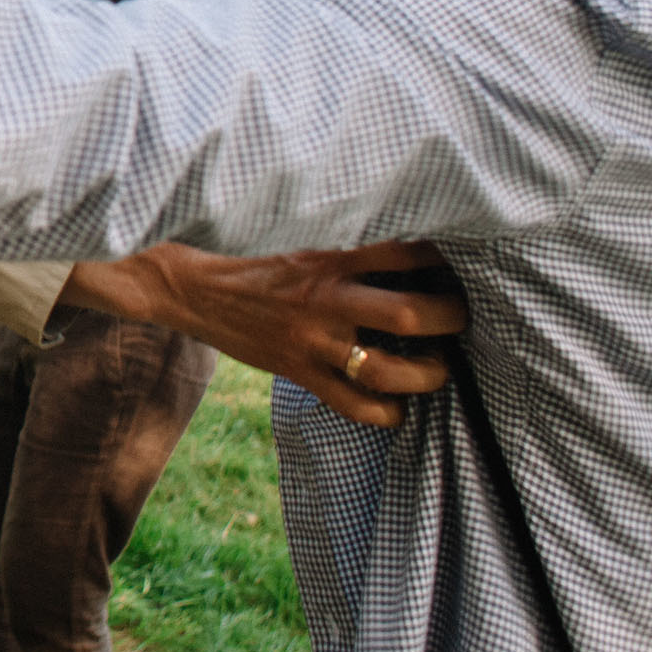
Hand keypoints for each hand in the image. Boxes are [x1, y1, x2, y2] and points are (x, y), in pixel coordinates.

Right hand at [63, 240, 465, 427]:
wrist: (192, 288)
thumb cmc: (253, 259)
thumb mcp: (300, 238)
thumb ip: (346, 244)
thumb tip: (403, 245)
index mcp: (329, 256)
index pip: (406, 252)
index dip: (442, 259)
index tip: (455, 264)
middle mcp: (327, 298)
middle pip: (411, 314)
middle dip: (451, 318)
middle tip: (460, 317)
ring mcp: (313, 340)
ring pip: (389, 370)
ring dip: (428, 374)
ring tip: (438, 368)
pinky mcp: (299, 372)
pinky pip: (354, 406)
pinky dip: (385, 412)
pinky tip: (396, 405)